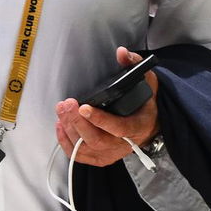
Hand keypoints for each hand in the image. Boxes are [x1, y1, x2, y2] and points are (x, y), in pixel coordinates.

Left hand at [54, 46, 159, 167]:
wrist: (149, 123)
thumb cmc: (145, 102)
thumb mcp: (147, 80)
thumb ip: (134, 64)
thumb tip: (121, 53)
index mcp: (139, 125)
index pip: (119, 128)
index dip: (100, 120)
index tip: (84, 107)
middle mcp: (125, 143)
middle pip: (97, 140)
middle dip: (77, 122)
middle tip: (66, 104)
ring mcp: (112, 153)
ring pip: (86, 148)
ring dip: (69, 129)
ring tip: (61, 110)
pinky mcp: (100, 158)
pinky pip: (79, 155)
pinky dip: (66, 141)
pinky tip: (61, 125)